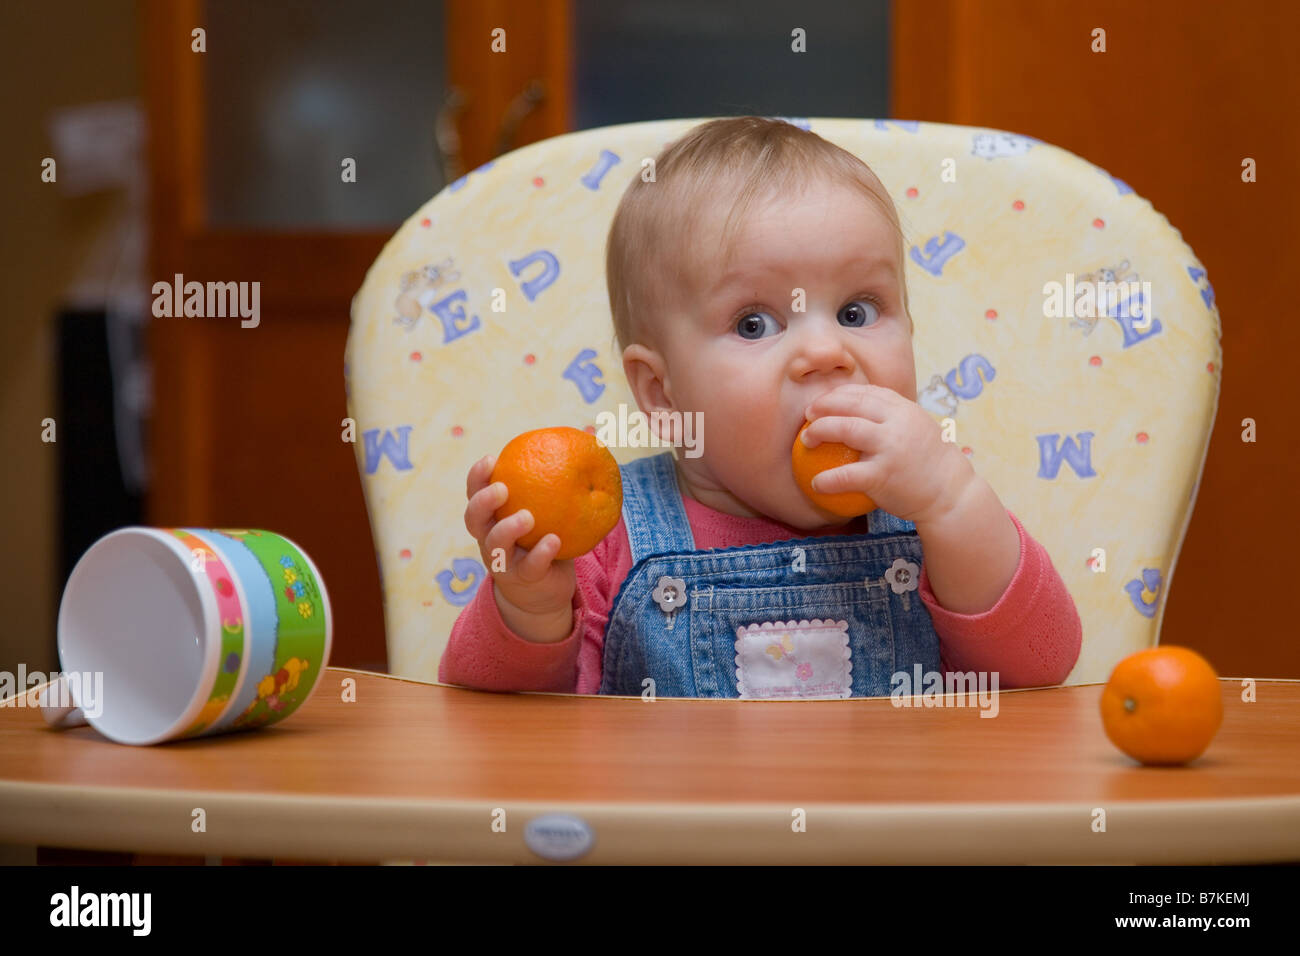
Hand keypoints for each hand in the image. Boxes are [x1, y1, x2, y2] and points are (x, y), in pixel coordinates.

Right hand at [464, 454, 576, 620]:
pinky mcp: (523, 580)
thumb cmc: (541, 541)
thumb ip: (549, 489)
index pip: (474, 494)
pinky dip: (541, 553)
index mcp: (491, 519)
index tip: (492, 459)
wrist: (541, 593)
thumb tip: (580, 448)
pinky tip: (554, 540)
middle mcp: (489, 539)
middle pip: (473, 519)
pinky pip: (529, 566)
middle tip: (502, 488)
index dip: (477, 477)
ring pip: (495, 545)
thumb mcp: (541, 514)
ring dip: (509, 528)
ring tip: (528, 516)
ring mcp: (502, 562)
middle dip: (483, 501)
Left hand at [801, 383, 975, 525]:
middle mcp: (896, 423)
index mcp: (903, 409)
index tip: (823, 401)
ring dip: (818, 431)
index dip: (839, 394)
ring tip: (806, 441)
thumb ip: (892, 418)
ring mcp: (889, 447)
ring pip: (845, 429)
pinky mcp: (883, 475)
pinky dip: (827, 479)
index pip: (865, 392)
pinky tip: (815, 484)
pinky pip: (846, 475)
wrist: (950, 493)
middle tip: (807, 416)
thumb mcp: (916, 429)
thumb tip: (857, 411)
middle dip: (823, 406)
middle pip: (850, 404)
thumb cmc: (929, 463)